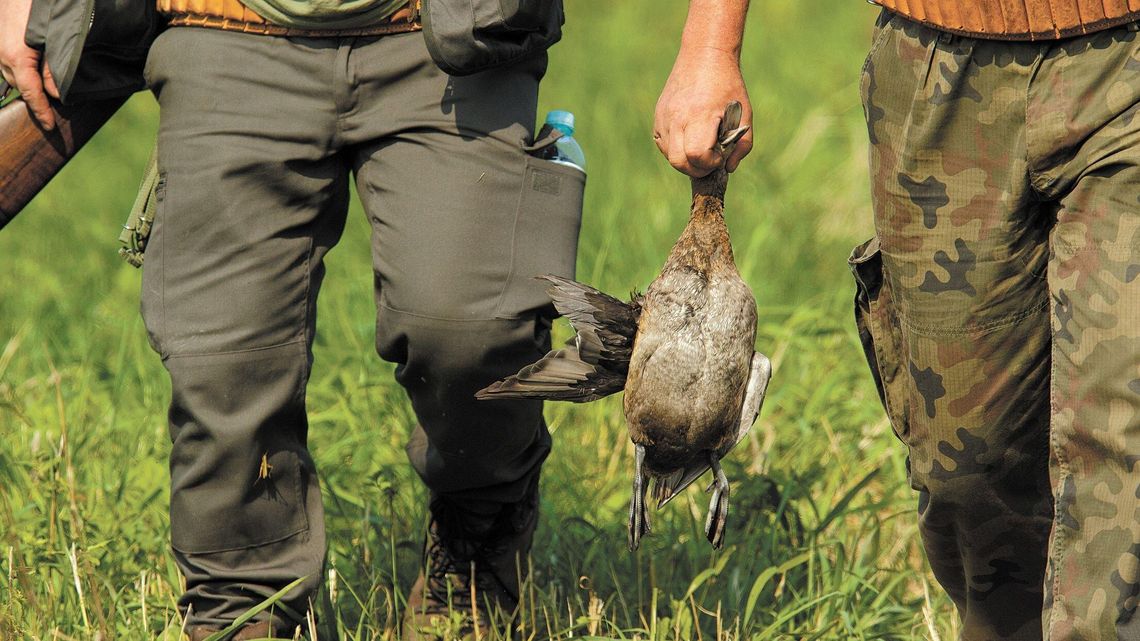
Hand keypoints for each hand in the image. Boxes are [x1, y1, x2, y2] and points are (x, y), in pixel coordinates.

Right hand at [0, 0, 59, 128]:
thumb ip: (53, 67)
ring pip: (11, 71)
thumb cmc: (39, 6)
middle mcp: (2, 53)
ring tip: (43, 92)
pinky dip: (19, 67)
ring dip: (26, 81)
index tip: (49, 126)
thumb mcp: (54, 39)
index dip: (41, 111)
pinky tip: (30, 68)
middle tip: (51, 111)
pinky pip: (7, 59)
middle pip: (19, 84)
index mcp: (16, 56)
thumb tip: (55, 93)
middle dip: (34, 97)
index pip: (30, 92)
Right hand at [654, 47, 752, 177]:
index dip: (710, 163)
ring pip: (669, 156)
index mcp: (700, 114)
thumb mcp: (745, 114)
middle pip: (679, 162)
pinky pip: (663, 145)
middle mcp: (677, 117)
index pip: (697, 155)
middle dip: (697, 169)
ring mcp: (664, 117)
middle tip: (710, 161)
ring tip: (701, 146)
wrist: (704, 55)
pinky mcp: (658, 116)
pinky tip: (689, 137)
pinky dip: (676, 149)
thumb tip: (728, 169)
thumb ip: (741, 145)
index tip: (720, 155)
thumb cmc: (728, 85)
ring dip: (686, 160)